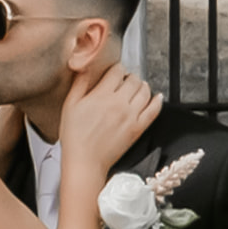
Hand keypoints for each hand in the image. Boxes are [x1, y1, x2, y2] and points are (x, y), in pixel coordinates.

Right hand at [61, 48, 168, 186]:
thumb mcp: (69, 106)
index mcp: (101, 96)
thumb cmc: (74, 136)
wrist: (85, 161)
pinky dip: (157, 100)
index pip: (116, 72)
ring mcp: (131, 116)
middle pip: (133, 80)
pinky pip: (154, 110)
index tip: (114, 70)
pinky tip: (157, 97)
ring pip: (145, 92)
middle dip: (130, 76)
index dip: (116, 68)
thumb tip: (84, 68)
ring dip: (142, 85)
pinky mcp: (139, 128)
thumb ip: (79, 85)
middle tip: (125, 79)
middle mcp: (119, 104)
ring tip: (138, 86)